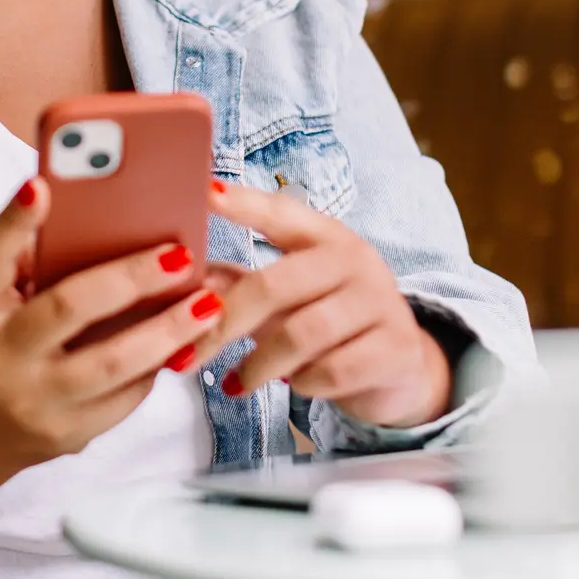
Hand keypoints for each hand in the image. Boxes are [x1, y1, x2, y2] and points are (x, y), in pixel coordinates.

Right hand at [0, 176, 230, 537]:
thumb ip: (23, 264)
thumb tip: (85, 213)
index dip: (15, 223)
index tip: (43, 186)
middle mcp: (2, 356)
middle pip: (67, 309)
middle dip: (129, 278)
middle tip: (179, 254)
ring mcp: (37, 401)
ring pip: (112, 363)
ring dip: (167, 330)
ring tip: (207, 301)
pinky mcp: (70, 434)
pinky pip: (125, 397)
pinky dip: (158, 364)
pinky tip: (186, 339)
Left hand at [192, 182, 451, 428]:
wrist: (400, 368)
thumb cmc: (329, 323)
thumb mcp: (286, 298)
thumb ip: (237, 284)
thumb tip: (178, 277)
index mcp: (324, 236)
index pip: (280, 213)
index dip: (242, 203)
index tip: (205, 192)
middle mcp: (354, 260)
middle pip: (274, 284)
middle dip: (223, 323)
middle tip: (184, 355)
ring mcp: (380, 302)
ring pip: (301, 334)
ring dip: (259, 365)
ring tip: (237, 382)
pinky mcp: (395, 348)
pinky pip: (333, 371)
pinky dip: (304, 384)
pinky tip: (294, 386)